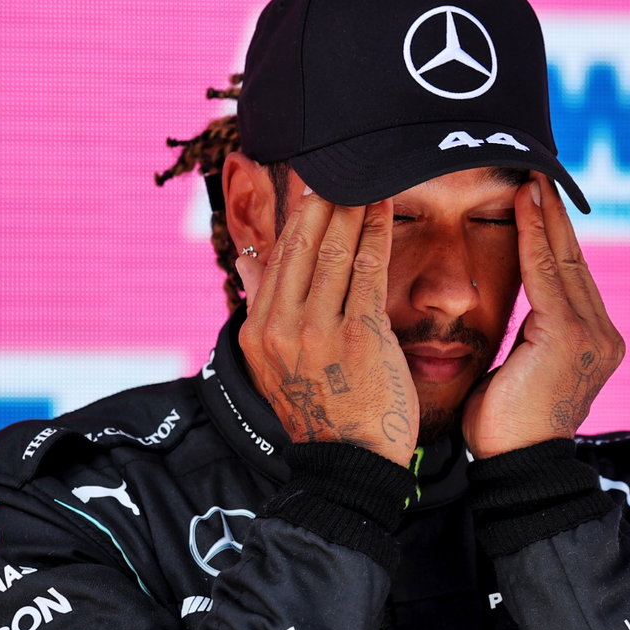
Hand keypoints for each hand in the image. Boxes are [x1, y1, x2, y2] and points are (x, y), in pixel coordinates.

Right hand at [237, 192, 417, 466]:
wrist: (348, 467)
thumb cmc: (323, 414)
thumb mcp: (276, 361)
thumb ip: (264, 306)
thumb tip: (243, 261)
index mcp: (257, 330)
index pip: (275, 257)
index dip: (295, 214)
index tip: (310, 180)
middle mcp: (279, 326)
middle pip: (302, 245)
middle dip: (324, 200)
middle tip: (342, 163)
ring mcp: (318, 330)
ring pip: (334, 250)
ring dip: (353, 207)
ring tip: (368, 175)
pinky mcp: (358, 335)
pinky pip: (367, 270)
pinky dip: (376, 232)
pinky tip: (387, 206)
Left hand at [462, 173, 623, 457]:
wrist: (516, 468)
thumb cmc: (505, 430)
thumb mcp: (519, 371)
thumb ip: (525, 339)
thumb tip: (512, 318)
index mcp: (593, 344)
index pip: (570, 280)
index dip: (554, 238)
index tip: (537, 201)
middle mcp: (602, 336)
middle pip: (574, 263)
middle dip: (554, 217)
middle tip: (536, 172)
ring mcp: (592, 336)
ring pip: (564, 261)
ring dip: (544, 216)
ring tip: (530, 178)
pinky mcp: (570, 336)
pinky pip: (546, 275)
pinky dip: (534, 236)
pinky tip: (525, 205)